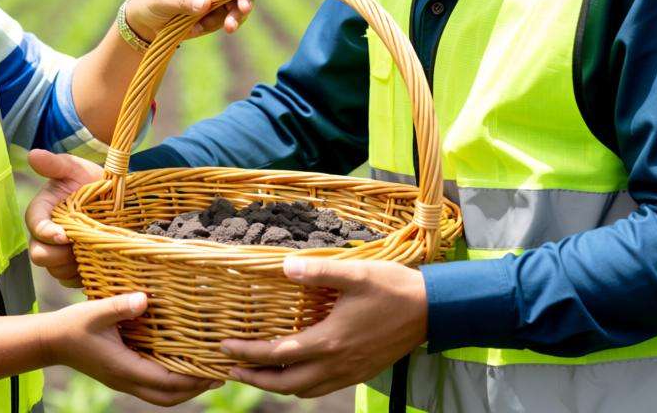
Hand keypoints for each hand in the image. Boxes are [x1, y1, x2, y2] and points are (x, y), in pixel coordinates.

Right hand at [25, 148, 103, 287]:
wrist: (113, 197)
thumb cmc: (89, 179)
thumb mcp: (75, 168)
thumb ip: (55, 164)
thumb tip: (33, 154)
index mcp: (42, 211)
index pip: (34, 225)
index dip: (45, 232)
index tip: (63, 235)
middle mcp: (45, 235)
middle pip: (39, 254)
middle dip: (57, 255)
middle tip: (78, 248)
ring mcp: (58, 253)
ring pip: (55, 270)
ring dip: (71, 267)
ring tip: (92, 254)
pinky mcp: (73, 267)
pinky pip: (71, 281)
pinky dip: (82, 277)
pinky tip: (98, 266)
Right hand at [42, 291, 221, 405]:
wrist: (50, 341)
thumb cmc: (72, 325)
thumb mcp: (94, 312)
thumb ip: (118, 306)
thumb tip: (144, 299)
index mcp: (123, 368)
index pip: (166, 381)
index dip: (192, 379)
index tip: (214, 370)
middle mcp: (125, 379)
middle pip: (167, 397)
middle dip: (195, 389)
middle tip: (218, 376)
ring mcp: (122, 380)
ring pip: (160, 396)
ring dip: (184, 389)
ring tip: (205, 375)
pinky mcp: (120, 376)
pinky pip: (151, 387)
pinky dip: (170, 383)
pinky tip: (179, 367)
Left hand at [124, 0, 252, 41]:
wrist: (143, 22)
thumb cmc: (149, 1)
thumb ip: (184, 0)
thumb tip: (206, 3)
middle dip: (242, 3)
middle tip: (240, 15)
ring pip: (236, 7)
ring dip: (230, 19)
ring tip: (218, 28)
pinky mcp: (213, 13)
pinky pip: (224, 20)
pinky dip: (213, 26)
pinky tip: (193, 29)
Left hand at [221, 258, 427, 398]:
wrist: (432, 311)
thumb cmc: (392, 288)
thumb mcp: (354, 273)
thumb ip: (317, 272)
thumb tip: (284, 267)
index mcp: (329, 341)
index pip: (278, 354)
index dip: (248, 353)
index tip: (224, 348)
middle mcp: (336, 363)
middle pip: (285, 383)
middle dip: (255, 379)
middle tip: (230, 369)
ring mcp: (349, 372)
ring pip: (304, 390)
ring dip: (277, 385)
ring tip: (257, 373)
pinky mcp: (360, 372)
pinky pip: (322, 388)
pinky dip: (301, 385)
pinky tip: (296, 372)